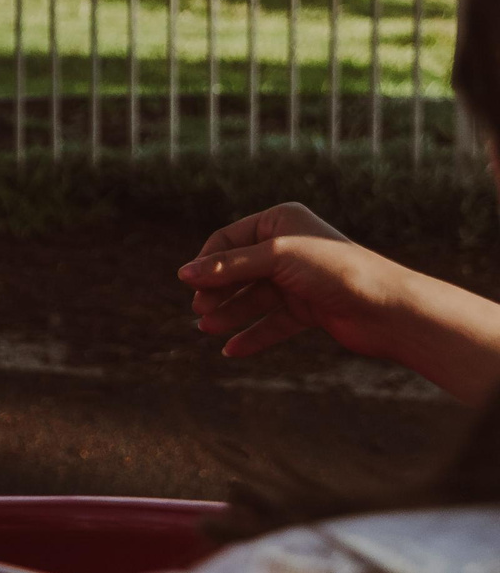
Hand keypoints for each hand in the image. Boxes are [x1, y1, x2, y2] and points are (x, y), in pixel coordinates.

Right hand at [178, 202, 418, 361]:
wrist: (388, 308)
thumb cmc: (336, 270)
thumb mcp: (276, 258)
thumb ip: (229, 266)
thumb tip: (184, 274)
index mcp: (280, 222)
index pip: (228, 240)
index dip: (207, 263)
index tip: (190, 286)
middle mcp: (288, 248)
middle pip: (238, 271)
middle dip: (217, 291)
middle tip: (200, 311)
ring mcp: (297, 280)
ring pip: (253, 298)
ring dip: (230, 314)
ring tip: (207, 330)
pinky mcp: (308, 309)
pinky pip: (272, 322)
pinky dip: (253, 335)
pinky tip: (232, 350)